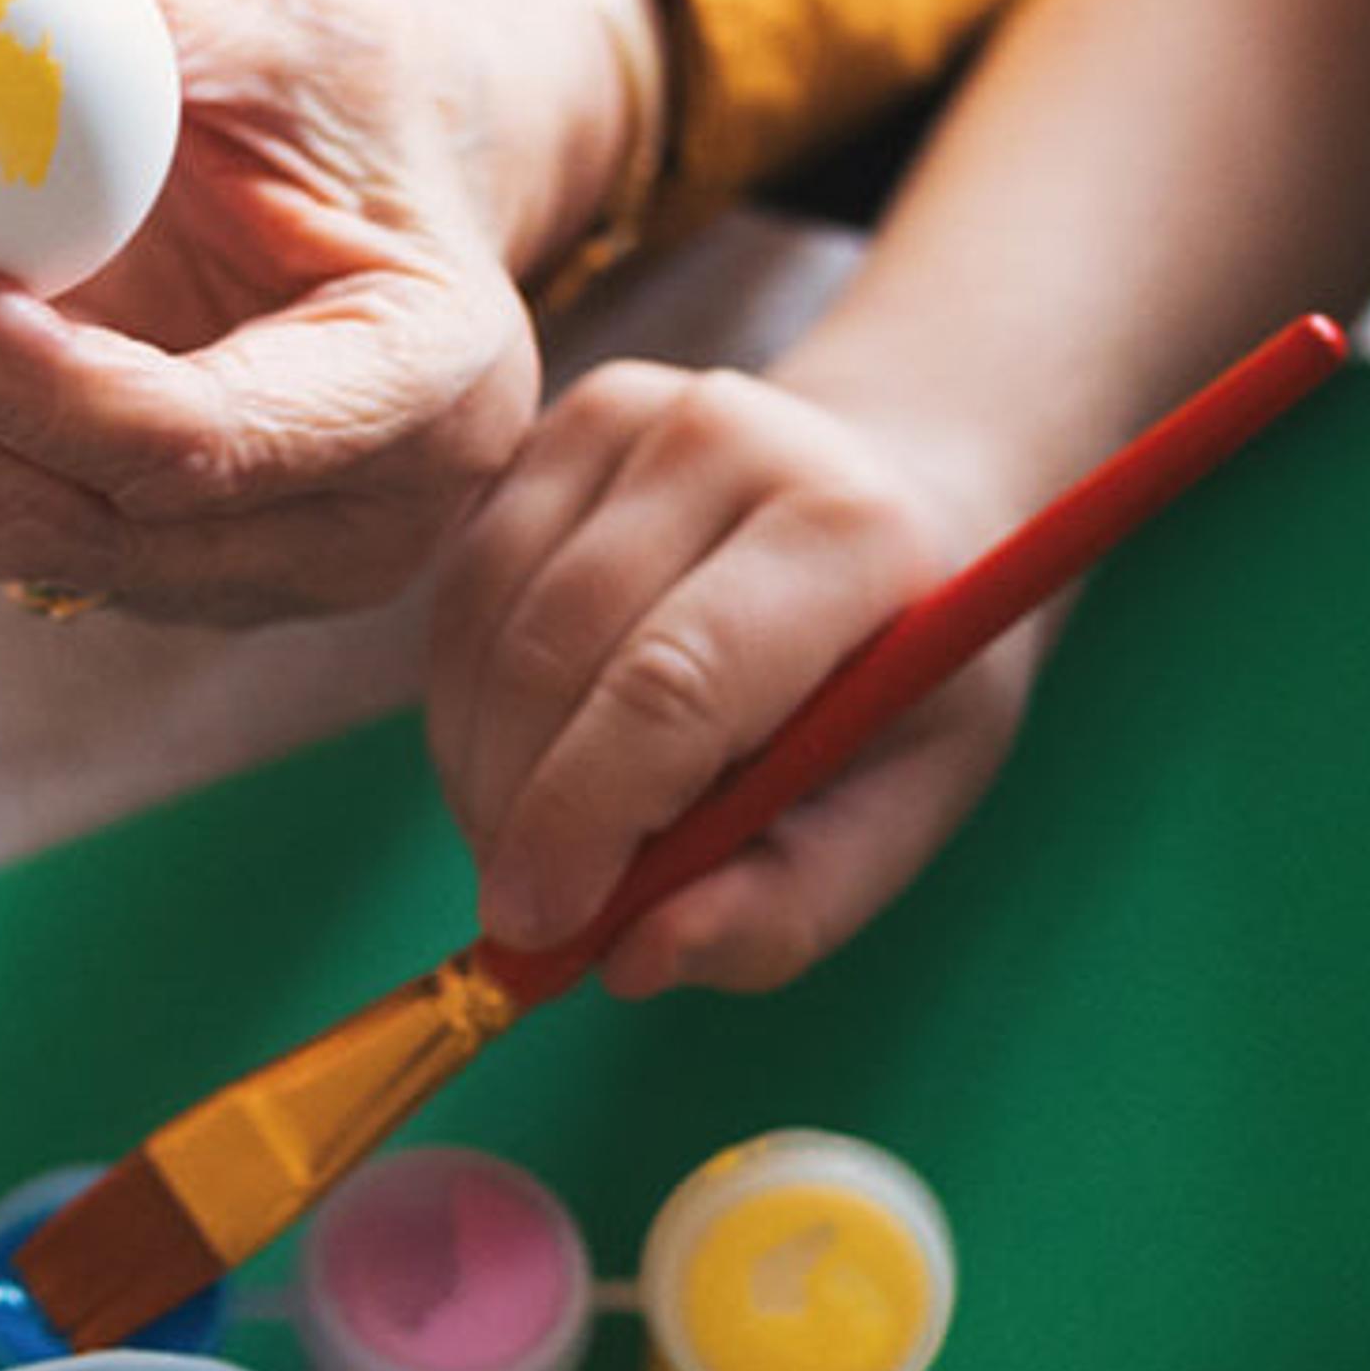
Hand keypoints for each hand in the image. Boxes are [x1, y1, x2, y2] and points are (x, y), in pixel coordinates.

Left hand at [0, 0, 613, 621]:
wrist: (394, 198)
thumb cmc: (366, 97)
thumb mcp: (296, 14)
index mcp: (418, 400)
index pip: (189, 440)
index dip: (14, 374)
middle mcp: (338, 527)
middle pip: (65, 512)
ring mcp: (236, 567)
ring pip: (2, 524)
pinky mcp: (142, 558)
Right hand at [425, 363, 1035, 995]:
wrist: (905, 501)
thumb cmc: (907, 681)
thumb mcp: (904, 808)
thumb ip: (787, 902)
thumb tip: (633, 960)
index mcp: (849, 533)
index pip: (672, 685)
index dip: (583, 820)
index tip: (534, 929)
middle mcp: (729, 436)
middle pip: (556, 652)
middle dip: (516, 810)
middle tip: (525, 914)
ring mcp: (631, 410)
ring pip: (487, 619)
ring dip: (479, 764)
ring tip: (531, 841)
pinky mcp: (555, 419)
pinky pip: (462, 585)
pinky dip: (465, 699)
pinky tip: (519, 752)